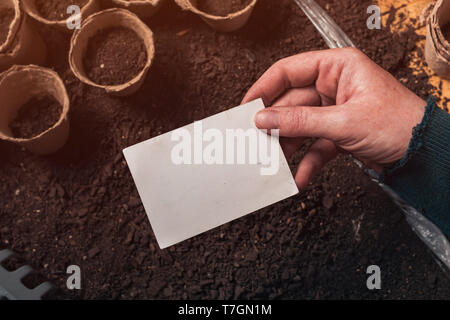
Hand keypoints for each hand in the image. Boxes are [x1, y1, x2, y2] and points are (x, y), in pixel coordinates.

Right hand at [242, 48, 425, 188]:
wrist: (424, 154)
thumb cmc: (398, 124)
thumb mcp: (343, 122)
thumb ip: (299, 120)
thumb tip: (264, 118)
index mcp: (337, 67)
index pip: (288, 71)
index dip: (264, 88)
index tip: (246, 107)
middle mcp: (333, 86)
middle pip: (291, 103)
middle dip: (275, 124)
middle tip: (255, 140)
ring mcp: (334, 111)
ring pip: (300, 126)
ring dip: (288, 146)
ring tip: (273, 162)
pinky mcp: (338, 133)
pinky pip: (315, 146)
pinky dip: (307, 163)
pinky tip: (299, 177)